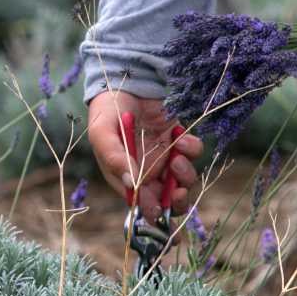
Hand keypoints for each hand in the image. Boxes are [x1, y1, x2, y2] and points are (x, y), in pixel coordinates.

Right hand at [87, 90, 202, 220]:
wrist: (125, 82)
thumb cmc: (107, 111)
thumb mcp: (103, 133)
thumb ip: (114, 158)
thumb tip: (132, 185)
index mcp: (126, 179)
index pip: (142, 206)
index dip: (153, 213)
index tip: (159, 211)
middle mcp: (148, 174)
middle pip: (169, 201)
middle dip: (177, 201)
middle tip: (178, 191)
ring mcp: (165, 158)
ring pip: (185, 180)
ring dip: (185, 174)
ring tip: (176, 158)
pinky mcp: (179, 142)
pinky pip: (193, 153)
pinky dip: (191, 149)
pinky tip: (180, 137)